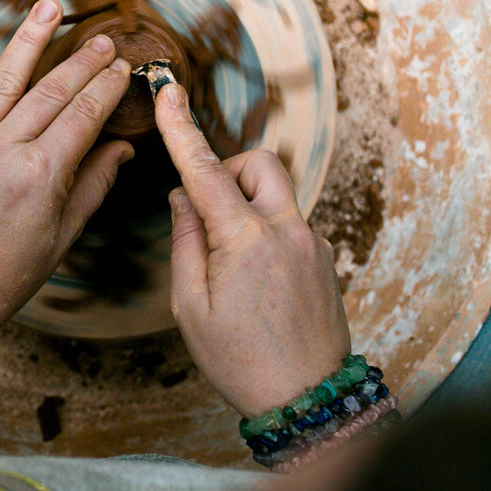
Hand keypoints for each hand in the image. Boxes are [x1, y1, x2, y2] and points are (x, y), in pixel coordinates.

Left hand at [0, 0, 135, 339]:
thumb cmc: (10, 270)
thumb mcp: (63, 232)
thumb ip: (93, 183)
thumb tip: (124, 147)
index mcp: (42, 175)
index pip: (84, 115)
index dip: (106, 87)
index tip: (122, 67)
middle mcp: (4, 152)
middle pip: (50, 92)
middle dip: (82, 62)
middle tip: (103, 39)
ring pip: (3, 80)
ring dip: (29, 39)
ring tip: (50, 6)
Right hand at [155, 80, 349, 417]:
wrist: (308, 402)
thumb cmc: (239, 360)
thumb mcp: (189, 306)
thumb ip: (186, 241)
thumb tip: (185, 197)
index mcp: (245, 240)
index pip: (204, 169)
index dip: (180, 127)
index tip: (167, 89)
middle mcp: (286, 230)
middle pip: (259, 162)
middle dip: (227, 171)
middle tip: (205, 213)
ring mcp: (311, 244)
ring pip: (276, 193)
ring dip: (246, 206)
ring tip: (227, 261)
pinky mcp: (324, 260)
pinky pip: (289, 224)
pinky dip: (264, 233)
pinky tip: (253, 283)